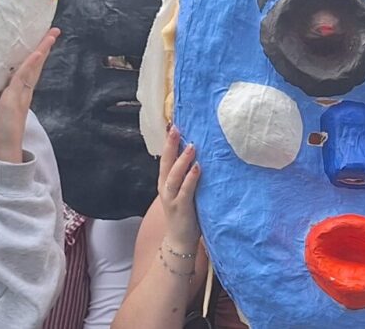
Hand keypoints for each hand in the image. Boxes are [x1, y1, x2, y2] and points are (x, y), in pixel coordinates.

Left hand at [0, 28, 58, 162]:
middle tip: (55, 30)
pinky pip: (22, 77)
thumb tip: (8, 84)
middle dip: (44, 47)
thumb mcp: (1, 110)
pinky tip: (37, 54)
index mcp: (19, 92)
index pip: (30, 68)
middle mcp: (22, 91)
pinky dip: (30, 65)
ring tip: (50, 36)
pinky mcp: (13, 100)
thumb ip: (6, 97)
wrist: (4, 152)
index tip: (46, 38)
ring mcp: (19, 95)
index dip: (38, 53)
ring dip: (41, 51)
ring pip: (32, 68)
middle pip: (35, 64)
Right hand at [156, 128, 201, 254]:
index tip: (173, 124)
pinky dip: (191, 178)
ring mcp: (172, 198)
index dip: (168, 142)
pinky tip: (198, 168)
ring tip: (191, 146)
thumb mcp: (183, 190)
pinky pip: (186, 190)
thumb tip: (198, 155)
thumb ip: (186, 175)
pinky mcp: (181, 208)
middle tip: (176, 127)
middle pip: (166, 162)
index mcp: (165, 182)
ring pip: (174, 175)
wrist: (180, 240)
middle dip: (170, 144)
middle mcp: (165, 188)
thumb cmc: (185, 212)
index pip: (166, 158)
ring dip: (182, 160)